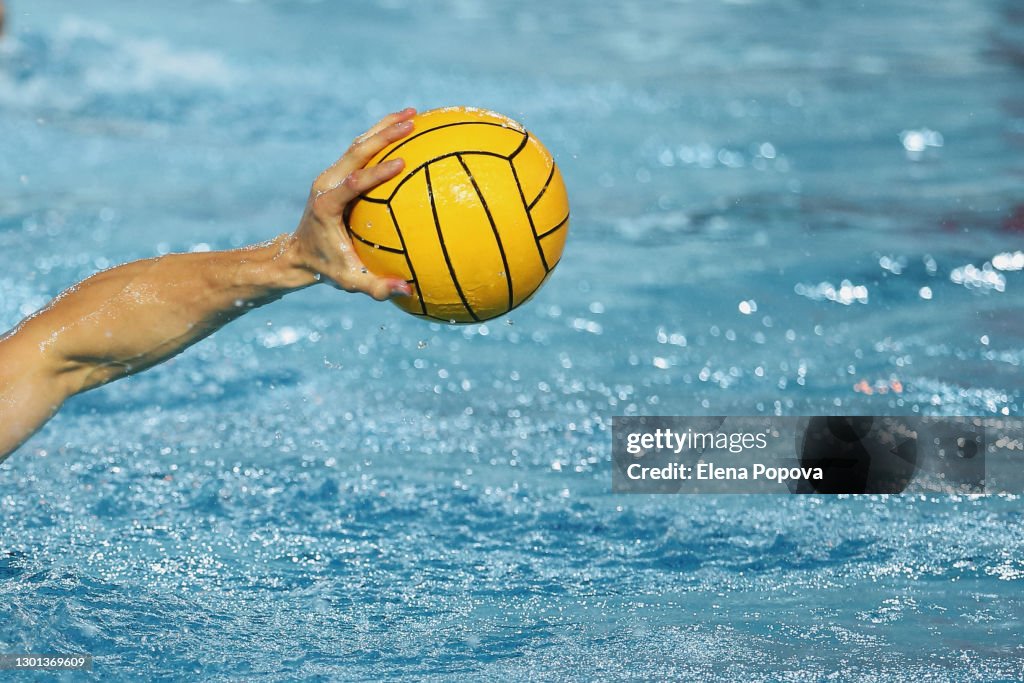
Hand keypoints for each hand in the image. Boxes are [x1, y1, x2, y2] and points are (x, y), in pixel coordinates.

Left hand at [291, 108, 415, 300]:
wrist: (297, 255)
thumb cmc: (325, 270)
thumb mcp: (349, 282)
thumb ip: (376, 288)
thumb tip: (407, 290)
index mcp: (326, 206)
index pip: (353, 183)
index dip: (377, 173)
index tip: (402, 163)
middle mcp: (325, 184)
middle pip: (356, 151)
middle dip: (384, 134)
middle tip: (413, 122)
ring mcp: (330, 175)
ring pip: (358, 144)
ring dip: (384, 127)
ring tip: (414, 113)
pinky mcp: (336, 174)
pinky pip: (360, 150)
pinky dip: (381, 136)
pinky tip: (405, 129)